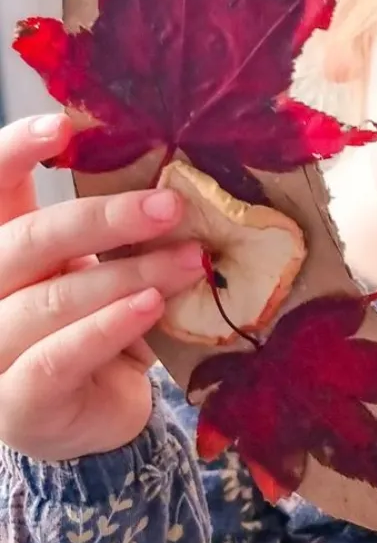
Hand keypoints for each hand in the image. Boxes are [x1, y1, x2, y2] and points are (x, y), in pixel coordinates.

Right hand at [0, 114, 205, 460]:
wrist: (99, 416)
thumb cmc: (103, 323)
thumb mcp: (104, 266)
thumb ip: (117, 230)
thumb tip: (177, 178)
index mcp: (1, 246)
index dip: (13, 152)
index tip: (61, 127)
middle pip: (28, 239)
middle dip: (104, 218)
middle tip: (172, 206)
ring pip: (52, 298)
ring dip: (130, 274)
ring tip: (190, 261)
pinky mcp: (16, 404)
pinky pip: (57, 359)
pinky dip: (109, 328)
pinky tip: (151, 308)